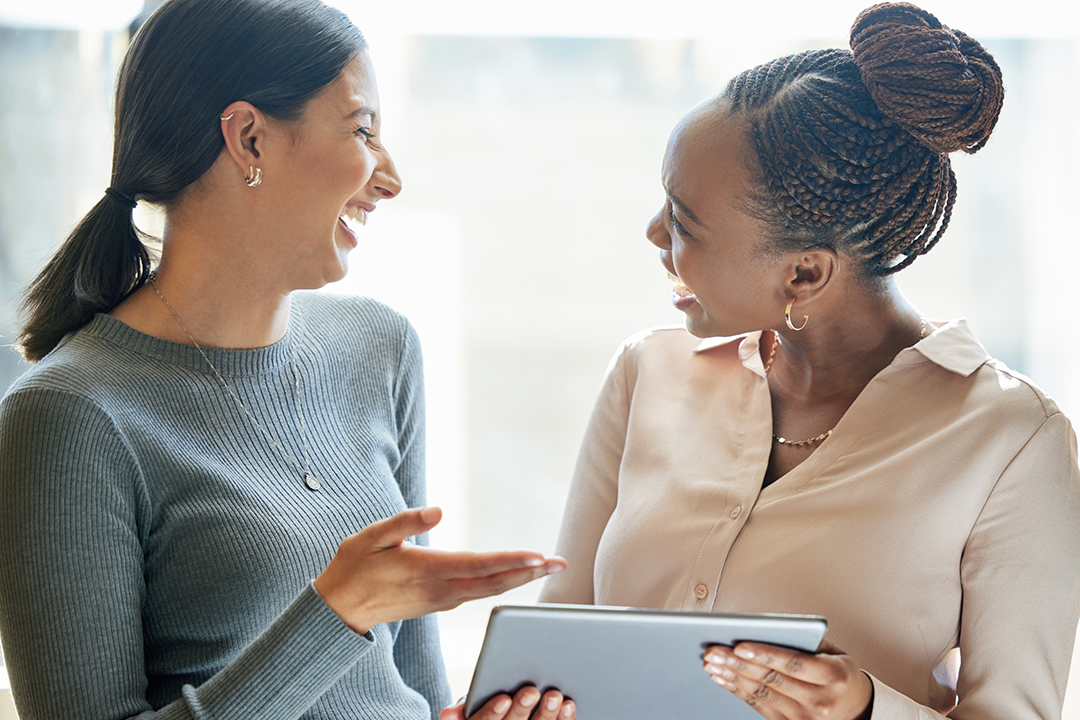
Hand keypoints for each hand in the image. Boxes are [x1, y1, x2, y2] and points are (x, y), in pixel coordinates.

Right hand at [313, 507, 566, 633]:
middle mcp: (440, 590)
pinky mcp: (437, 604)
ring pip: (488, 590)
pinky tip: (514, 575)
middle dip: (529, 573)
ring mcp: (440, 600)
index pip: (479, 566)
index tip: (538, 556)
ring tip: (545, 565)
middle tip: (560, 562)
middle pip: (494, 583)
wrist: (339, 610)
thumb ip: (405, 522)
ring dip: (519, 578)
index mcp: (427, 570)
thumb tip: (437, 510)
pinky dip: (500, 584)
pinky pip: (476, 593)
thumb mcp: (371, 537)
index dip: (510, 561)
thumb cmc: (354, 568)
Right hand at [440, 688, 575, 719]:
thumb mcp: (472, 705)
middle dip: (521, 711)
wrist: (508, 715)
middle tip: (532, 691)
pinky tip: (567, 706)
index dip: (492, 714)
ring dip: (547, 717)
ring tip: (555, 696)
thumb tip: (448, 715)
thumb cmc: (489, 705)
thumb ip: (464, 707)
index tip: (504, 698)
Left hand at [703, 640, 872, 719]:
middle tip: (714, 650)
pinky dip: (738, 691)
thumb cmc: (840, 673)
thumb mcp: (833, 652)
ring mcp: (805, 718)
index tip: (739, 645)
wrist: (857, 710)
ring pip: (761, 694)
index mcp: (833, 676)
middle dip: (738, 663)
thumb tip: (765, 627)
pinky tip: (723, 679)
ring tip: (712, 663)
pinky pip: (759, 706)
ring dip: (732, 677)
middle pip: (772, 679)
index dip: (764, 654)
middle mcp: (820, 700)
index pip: (793, 663)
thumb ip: (804, 640)